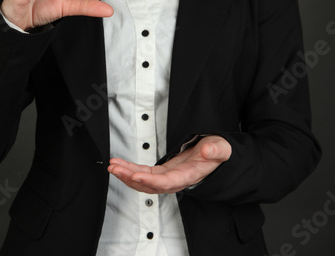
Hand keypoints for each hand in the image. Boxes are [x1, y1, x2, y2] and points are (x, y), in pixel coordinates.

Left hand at [108, 135, 231, 193]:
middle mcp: (176, 180)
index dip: (151, 180)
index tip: (136, 175)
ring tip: (113, 167)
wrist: (216, 155)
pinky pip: (144, 174)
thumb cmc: (218, 152)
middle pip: (150, 185)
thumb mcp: (221, 148)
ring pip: (144, 181)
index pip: (168, 182)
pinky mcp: (163, 172)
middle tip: (115, 168)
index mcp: (189, 175)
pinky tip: (120, 165)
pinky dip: (131, 170)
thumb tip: (206, 151)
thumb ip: (216, 151)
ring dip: (127, 175)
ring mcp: (168, 177)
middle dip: (131, 178)